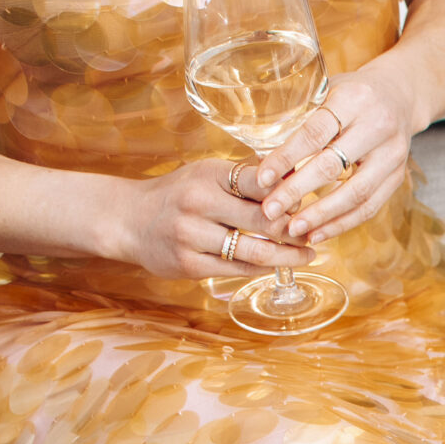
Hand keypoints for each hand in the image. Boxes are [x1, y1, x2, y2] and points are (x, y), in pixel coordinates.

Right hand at [104, 159, 319, 281]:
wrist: (128, 220)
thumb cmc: (178, 195)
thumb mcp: (207, 174)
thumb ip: (246, 178)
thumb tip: (297, 178)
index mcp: (208, 174)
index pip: (261, 181)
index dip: (290, 195)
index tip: (310, 203)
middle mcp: (198, 202)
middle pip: (263, 220)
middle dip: (296, 230)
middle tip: (316, 234)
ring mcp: (191, 236)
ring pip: (254, 251)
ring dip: (287, 256)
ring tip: (307, 255)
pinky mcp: (188, 265)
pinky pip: (236, 269)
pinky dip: (261, 268)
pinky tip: (277, 266)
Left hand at [257, 67, 418, 244]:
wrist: (401, 95)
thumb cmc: (352, 93)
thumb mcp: (328, 90)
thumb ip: (302, 118)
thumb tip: (262, 158)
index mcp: (354, 98)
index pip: (314, 133)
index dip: (286, 158)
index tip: (262, 179)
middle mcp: (378, 125)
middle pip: (332, 166)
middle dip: (297, 192)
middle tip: (269, 212)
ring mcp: (392, 154)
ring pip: (355, 193)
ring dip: (320, 216)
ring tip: (292, 230)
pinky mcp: (398, 176)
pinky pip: (370, 207)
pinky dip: (342, 223)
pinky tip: (318, 233)